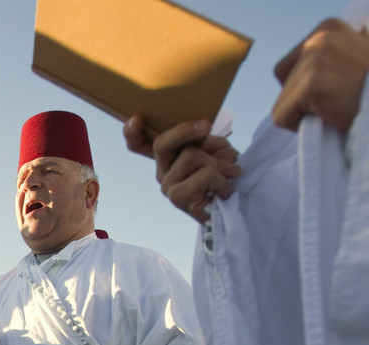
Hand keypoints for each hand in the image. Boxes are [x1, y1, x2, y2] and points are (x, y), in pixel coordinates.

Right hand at [125, 116, 240, 224]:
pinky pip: (204, 174)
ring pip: (190, 155)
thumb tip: (200, 128)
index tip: (135, 120)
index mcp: (168, 156)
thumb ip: (202, 138)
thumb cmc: (225, 171)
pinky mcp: (177, 197)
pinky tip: (225, 189)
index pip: (139, 145)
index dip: (132, 133)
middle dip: (185, 130)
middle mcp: (162, 170)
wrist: (236, 200)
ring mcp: (167, 184)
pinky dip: (222, 178)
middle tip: (207, 126)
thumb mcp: (215, 146)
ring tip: (229, 173)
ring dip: (218, 163)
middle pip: (161, 144)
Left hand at [272, 19, 368, 131]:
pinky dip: (297, 125)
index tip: (332, 91)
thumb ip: (329, 58)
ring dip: (303, 113)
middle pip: (283, 79)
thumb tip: (299, 73)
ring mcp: (315, 60)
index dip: (303, 86)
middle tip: (333, 104)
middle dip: (302, 99)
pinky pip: (282, 115)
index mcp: (328, 28)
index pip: (289, 63)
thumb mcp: (355, 57)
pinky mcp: (313, 84)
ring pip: (282, 100)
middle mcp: (318, 38)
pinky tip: (326, 118)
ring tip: (335, 110)